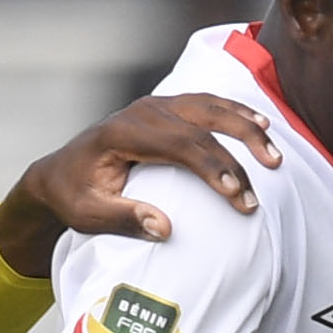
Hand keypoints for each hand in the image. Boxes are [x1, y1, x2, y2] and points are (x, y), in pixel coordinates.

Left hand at [0, 92, 280, 274]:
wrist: (58, 172)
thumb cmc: (73, 196)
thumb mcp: (88, 215)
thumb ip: (123, 219)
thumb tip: (164, 228)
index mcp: (123, 133)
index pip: (181, 144)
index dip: (214, 167)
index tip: (238, 195)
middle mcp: (143, 112)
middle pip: (203, 120)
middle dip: (240, 146)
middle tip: (270, 172)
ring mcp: (156, 106)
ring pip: (210, 106)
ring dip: (245, 126)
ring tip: (273, 153)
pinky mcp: (166, 108)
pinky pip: (207, 104)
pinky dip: (236, 112)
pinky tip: (261, 124)